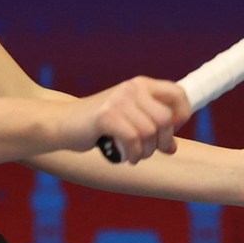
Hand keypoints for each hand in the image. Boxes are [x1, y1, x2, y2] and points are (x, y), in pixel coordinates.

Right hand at [65, 77, 188, 164]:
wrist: (62, 124)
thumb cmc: (98, 125)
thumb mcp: (128, 120)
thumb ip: (150, 128)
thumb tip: (172, 148)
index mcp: (140, 85)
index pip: (177, 94)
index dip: (181, 115)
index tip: (170, 131)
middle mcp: (132, 88)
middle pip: (165, 119)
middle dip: (161, 141)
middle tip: (149, 151)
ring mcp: (118, 100)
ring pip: (149, 132)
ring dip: (145, 152)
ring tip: (134, 155)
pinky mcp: (106, 116)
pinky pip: (133, 140)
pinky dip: (133, 154)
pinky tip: (125, 157)